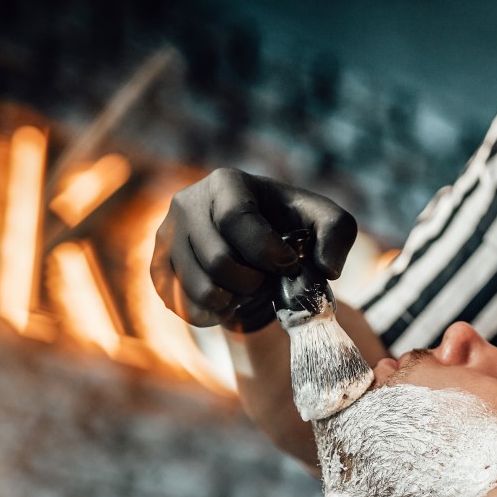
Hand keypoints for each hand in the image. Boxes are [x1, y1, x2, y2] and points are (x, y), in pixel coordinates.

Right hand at [149, 168, 357, 330]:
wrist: (254, 248)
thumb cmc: (291, 228)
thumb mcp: (326, 221)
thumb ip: (338, 234)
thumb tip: (327, 268)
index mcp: (226, 182)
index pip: (236, 220)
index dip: (266, 252)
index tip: (287, 264)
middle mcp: (187, 203)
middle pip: (217, 261)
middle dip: (253, 281)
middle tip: (267, 279)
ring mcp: (166, 236)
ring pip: (198, 289)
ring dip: (234, 300)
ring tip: (247, 288)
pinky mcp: (158, 268)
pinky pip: (182, 306)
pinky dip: (213, 313)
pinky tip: (228, 299)